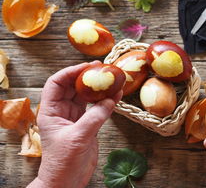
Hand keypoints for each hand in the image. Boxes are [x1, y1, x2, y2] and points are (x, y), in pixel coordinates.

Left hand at [28, 61, 121, 187]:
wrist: (66, 181)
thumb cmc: (62, 162)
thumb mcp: (78, 137)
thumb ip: (95, 117)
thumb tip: (110, 100)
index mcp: (50, 111)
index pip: (56, 83)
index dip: (70, 72)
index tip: (86, 67)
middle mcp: (62, 111)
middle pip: (73, 86)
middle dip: (86, 76)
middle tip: (102, 68)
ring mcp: (75, 117)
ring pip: (86, 96)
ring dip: (98, 88)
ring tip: (112, 79)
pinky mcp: (87, 124)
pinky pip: (97, 108)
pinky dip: (106, 101)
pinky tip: (117, 95)